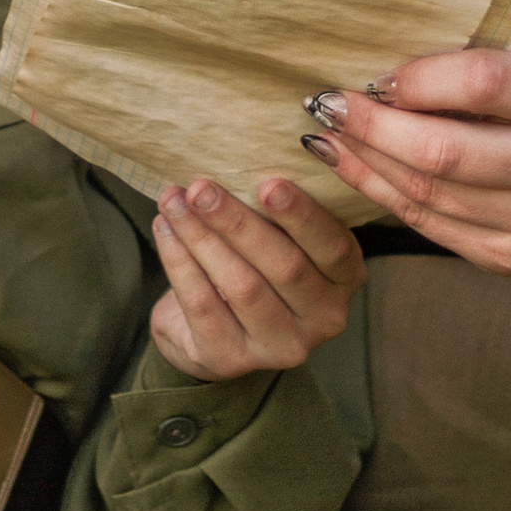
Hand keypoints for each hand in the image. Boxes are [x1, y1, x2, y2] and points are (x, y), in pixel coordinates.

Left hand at [149, 173, 365, 376]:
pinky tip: (165, 229)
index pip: (332, 247)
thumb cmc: (256, 263)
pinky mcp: (232, 359)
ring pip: (240, 286)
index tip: (269, 183)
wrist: (213, 328)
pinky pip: (203, 305)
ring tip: (173, 201)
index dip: (302, 216)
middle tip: (201, 187)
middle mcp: (323, 318)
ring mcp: (280, 346)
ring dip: (201, 238)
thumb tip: (246, 151)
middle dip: (237, 222)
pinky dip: (179, 263)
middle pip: (284, 267)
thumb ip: (280, 207)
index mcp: (345, 278)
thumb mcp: (284, 236)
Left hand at [299, 42, 510, 287]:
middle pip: (443, 152)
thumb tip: (388, 55)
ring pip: (427, 196)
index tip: (375, 71)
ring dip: (365, 163)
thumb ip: (486, 62)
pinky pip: (432, 227)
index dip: (419, 77)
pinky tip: (354, 169)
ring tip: (326, 134)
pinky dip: (383, 196)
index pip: (484, 84)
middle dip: (372, 126)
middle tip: (326, 102)